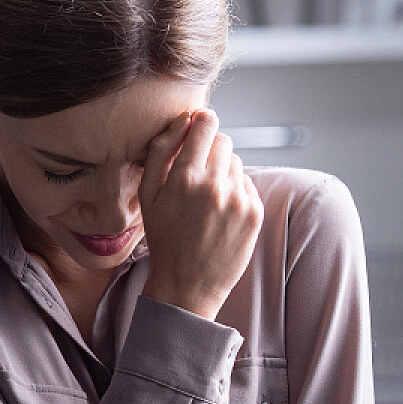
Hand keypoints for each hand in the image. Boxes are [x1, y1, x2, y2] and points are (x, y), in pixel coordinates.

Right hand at [138, 110, 262, 320]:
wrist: (188, 284)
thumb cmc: (164, 238)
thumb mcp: (148, 195)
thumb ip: (162, 151)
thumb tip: (183, 118)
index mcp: (185, 178)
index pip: (205, 125)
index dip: (202, 121)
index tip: (199, 125)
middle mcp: (214, 185)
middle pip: (223, 140)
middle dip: (210, 149)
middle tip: (197, 173)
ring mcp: (238, 199)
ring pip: (235, 162)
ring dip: (222, 171)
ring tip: (207, 199)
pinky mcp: (255, 212)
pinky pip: (246, 183)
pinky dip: (234, 191)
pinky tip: (220, 212)